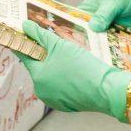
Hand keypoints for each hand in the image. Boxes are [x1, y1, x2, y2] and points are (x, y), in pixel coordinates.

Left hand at [15, 20, 130, 121]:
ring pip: (51, 78)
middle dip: (45, 55)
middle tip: (53, 43)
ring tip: (68, 56)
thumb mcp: (60, 45)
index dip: (25, 43)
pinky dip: (66, 78)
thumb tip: (25, 25)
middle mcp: (42, 91)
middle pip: (39, 67)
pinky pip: (62, 87)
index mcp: (38, 77)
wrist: (107, 90)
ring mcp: (55, 100)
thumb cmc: (83, 67)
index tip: (22, 35)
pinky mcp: (68, 105)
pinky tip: (76, 70)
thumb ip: (40, 35)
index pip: (25, 56)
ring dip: (56, 67)